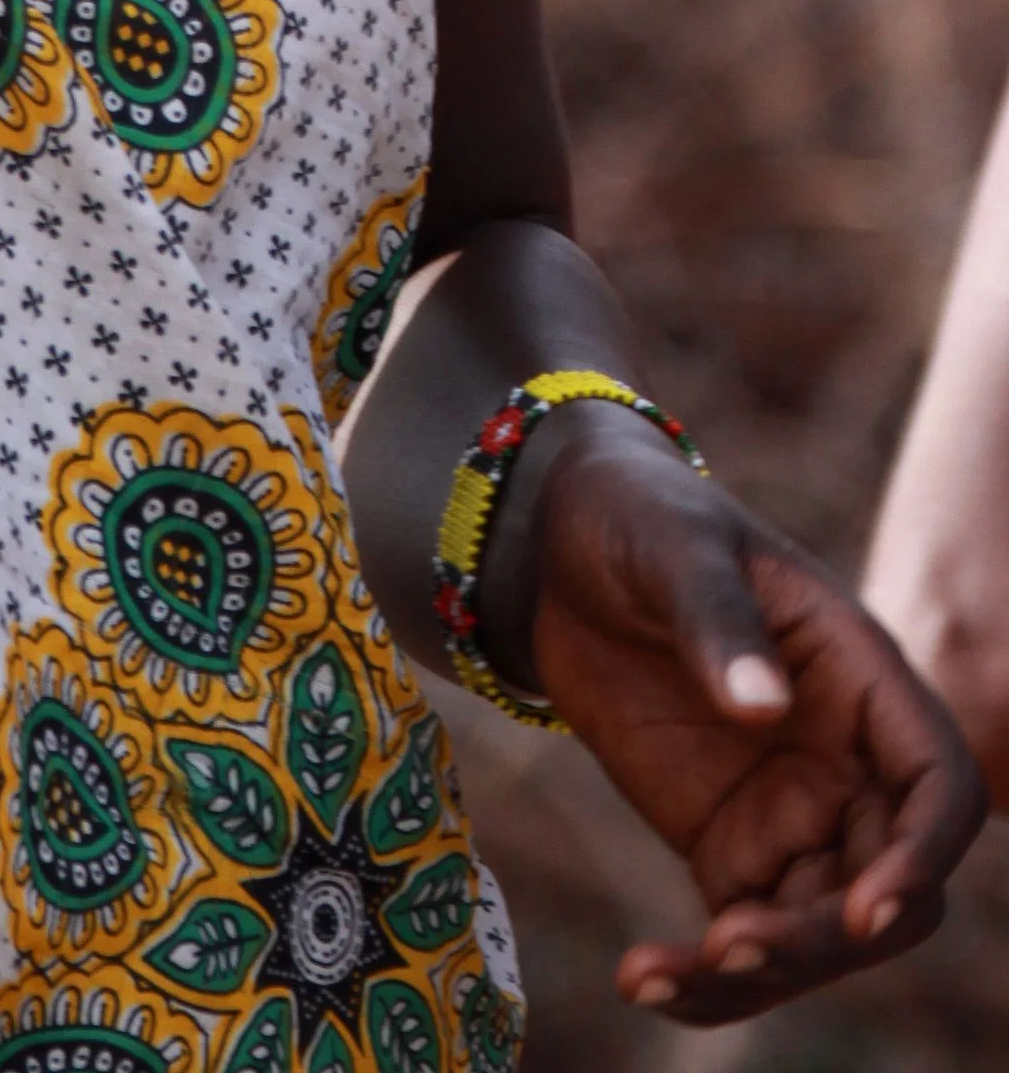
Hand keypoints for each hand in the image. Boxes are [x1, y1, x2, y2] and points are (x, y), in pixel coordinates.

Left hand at [517, 412, 984, 1020]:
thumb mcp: (674, 546)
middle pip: (887, 880)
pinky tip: (643, 978)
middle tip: (734, 945)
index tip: (866, 905)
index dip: (921, 854)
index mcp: (863, 678)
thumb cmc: (638, 519)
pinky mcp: (728, 846)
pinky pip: (743, 931)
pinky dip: (707, 974)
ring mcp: (791, 811)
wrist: (558, 543)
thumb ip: (718, 617)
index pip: (939, 786)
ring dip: (766, 970)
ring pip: (820, 927)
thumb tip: (761, 704)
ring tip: (665, 971)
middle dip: (830, 934)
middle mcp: (846, 758)